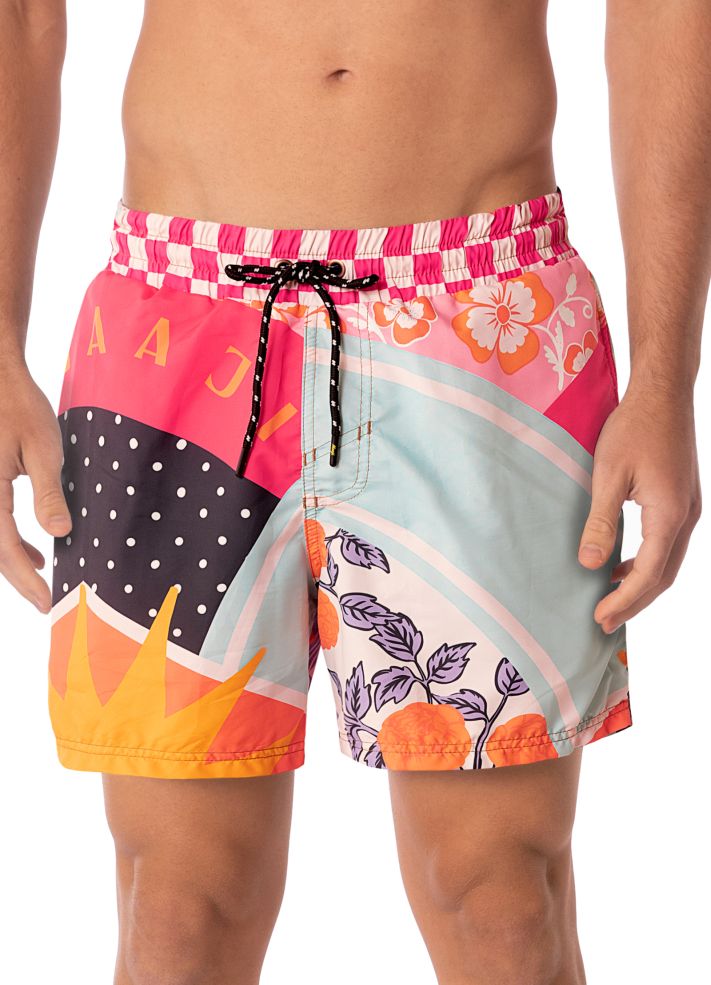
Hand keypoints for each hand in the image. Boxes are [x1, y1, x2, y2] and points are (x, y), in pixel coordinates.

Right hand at [0, 361, 71, 612]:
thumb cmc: (21, 407)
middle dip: (20, 581)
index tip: (48, 602)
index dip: (27, 580)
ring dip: (14, 564)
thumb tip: (60, 535)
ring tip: (42, 584)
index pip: (6, 548)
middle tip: (47, 604)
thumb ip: (49, 493)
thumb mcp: (43, 449)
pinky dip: (10, 543)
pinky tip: (35, 553)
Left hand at [578, 380, 701, 633]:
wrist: (663, 395)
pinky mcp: (683, 500)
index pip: (648, 575)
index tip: (599, 618)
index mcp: (669, 515)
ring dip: (641, 584)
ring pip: (668, 562)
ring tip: (610, 599)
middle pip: (663, 577)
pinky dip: (646, 562)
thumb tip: (589, 564)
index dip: (624, 601)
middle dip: (634, 602)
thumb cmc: (634, 428)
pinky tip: (622, 565)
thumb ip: (600, 522)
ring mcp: (689, 509)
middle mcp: (687, 518)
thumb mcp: (608, 475)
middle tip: (603, 622)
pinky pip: (668, 544)